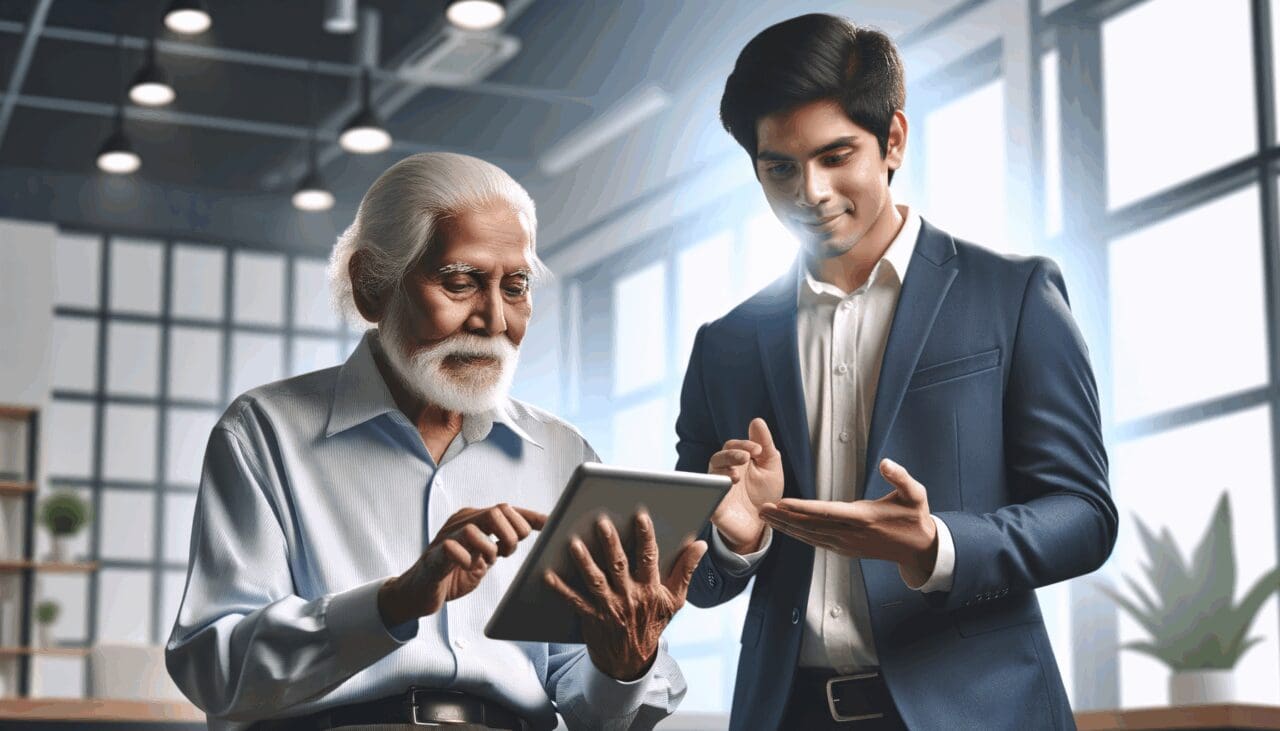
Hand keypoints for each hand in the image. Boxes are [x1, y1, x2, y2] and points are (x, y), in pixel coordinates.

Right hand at [379, 504, 546, 626]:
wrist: (419, 592)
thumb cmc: (453, 572)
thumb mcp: (485, 557)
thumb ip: (502, 545)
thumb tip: (531, 537)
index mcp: (474, 519)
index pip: (507, 510)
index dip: (530, 516)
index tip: (551, 524)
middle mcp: (461, 522)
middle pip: (497, 511)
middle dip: (513, 532)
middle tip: (508, 552)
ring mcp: (446, 537)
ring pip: (477, 526)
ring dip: (492, 546)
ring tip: (490, 560)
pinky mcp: (434, 556)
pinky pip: (452, 549)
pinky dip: (468, 558)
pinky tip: (471, 566)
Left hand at [543, 512, 707, 680]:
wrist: (631, 660)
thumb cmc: (652, 623)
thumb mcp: (674, 600)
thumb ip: (686, 570)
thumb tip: (700, 545)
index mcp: (650, 590)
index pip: (649, 558)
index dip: (645, 536)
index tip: (640, 516)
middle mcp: (629, 597)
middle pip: (618, 565)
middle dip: (610, 543)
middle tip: (602, 522)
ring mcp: (609, 608)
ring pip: (595, 580)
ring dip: (584, 561)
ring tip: (574, 543)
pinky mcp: (591, 617)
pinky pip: (574, 600)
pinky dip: (560, 588)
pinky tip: (548, 574)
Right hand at [708, 417, 783, 552]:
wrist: (762, 526)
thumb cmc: (764, 495)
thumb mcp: (770, 468)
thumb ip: (765, 445)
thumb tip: (756, 421)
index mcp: (736, 461)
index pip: (733, 446)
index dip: (744, 445)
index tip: (759, 450)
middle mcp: (723, 473)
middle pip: (718, 458)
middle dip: (730, 455)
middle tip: (745, 457)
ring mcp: (716, 490)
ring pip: (710, 475)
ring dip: (722, 472)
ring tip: (737, 476)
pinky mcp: (713, 507)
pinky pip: (707, 497)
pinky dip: (714, 492)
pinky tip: (727, 489)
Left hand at [758, 458, 938, 583]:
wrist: (918, 549)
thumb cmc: (914, 518)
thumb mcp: (915, 494)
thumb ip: (900, 477)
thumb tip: (886, 463)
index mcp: (864, 518)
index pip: (828, 512)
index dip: (803, 507)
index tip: (783, 502)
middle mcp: (851, 534)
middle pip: (811, 526)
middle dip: (784, 517)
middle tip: (762, 508)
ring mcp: (846, 545)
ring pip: (810, 536)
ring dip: (786, 527)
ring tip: (766, 517)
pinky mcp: (845, 550)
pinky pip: (816, 542)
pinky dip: (798, 535)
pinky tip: (784, 529)